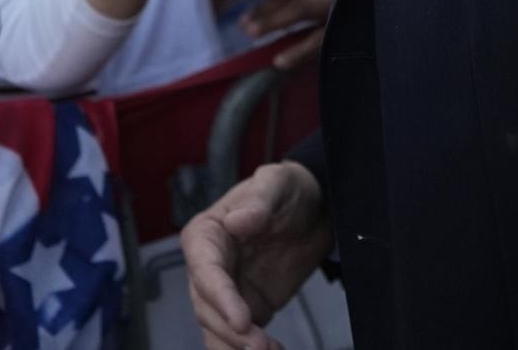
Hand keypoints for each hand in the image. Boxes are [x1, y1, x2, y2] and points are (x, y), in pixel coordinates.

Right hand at [183, 161, 332, 349]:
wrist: (313, 211)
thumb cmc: (287, 190)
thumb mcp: (277, 184)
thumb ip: (258, 202)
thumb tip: (236, 223)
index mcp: (205, 235)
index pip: (204, 270)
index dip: (220, 297)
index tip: (241, 320)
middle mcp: (208, 267)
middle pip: (207, 308)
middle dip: (231, 331)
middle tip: (261, 346)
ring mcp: (226, 292)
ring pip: (218, 329)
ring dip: (237, 347)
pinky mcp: (246, 309)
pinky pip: (237, 338)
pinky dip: (247, 349)